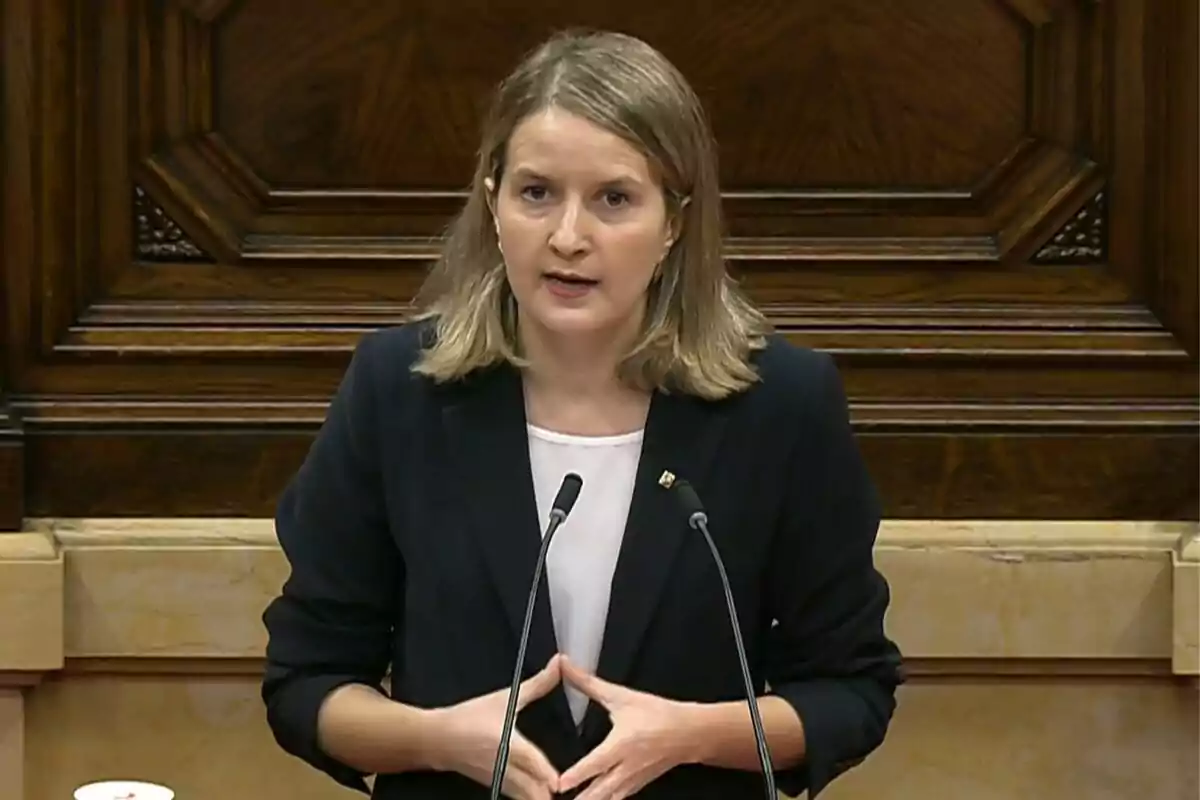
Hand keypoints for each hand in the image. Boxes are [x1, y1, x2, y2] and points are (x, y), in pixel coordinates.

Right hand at [427, 654, 561, 799]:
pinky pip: (515, 795)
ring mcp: (499, 779)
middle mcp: (504, 765)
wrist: (437, 738)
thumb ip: (537, 684)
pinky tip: (540, 794)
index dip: (544, 772)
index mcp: (507, 742)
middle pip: (529, 787)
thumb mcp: (505, 698)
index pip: (530, 761)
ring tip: (556, 794)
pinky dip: (527, 796)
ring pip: (522, 795)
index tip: (558, 782)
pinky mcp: (495, 785)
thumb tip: (560, 663)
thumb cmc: (470, 716)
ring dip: (538, 795)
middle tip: (567, 790)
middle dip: (546, 791)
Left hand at [558, 657, 698, 798]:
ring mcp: (633, 779)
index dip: (577, 775)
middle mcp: (627, 766)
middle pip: (600, 790)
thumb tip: (565, 666)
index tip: (560, 785)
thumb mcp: (622, 696)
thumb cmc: (657, 714)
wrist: (689, 732)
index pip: (595, 763)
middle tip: (557, 798)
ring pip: (609, 797)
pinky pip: (619, 797)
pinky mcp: (638, 784)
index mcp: (621, 744)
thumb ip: (589, 684)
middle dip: (582, 799)